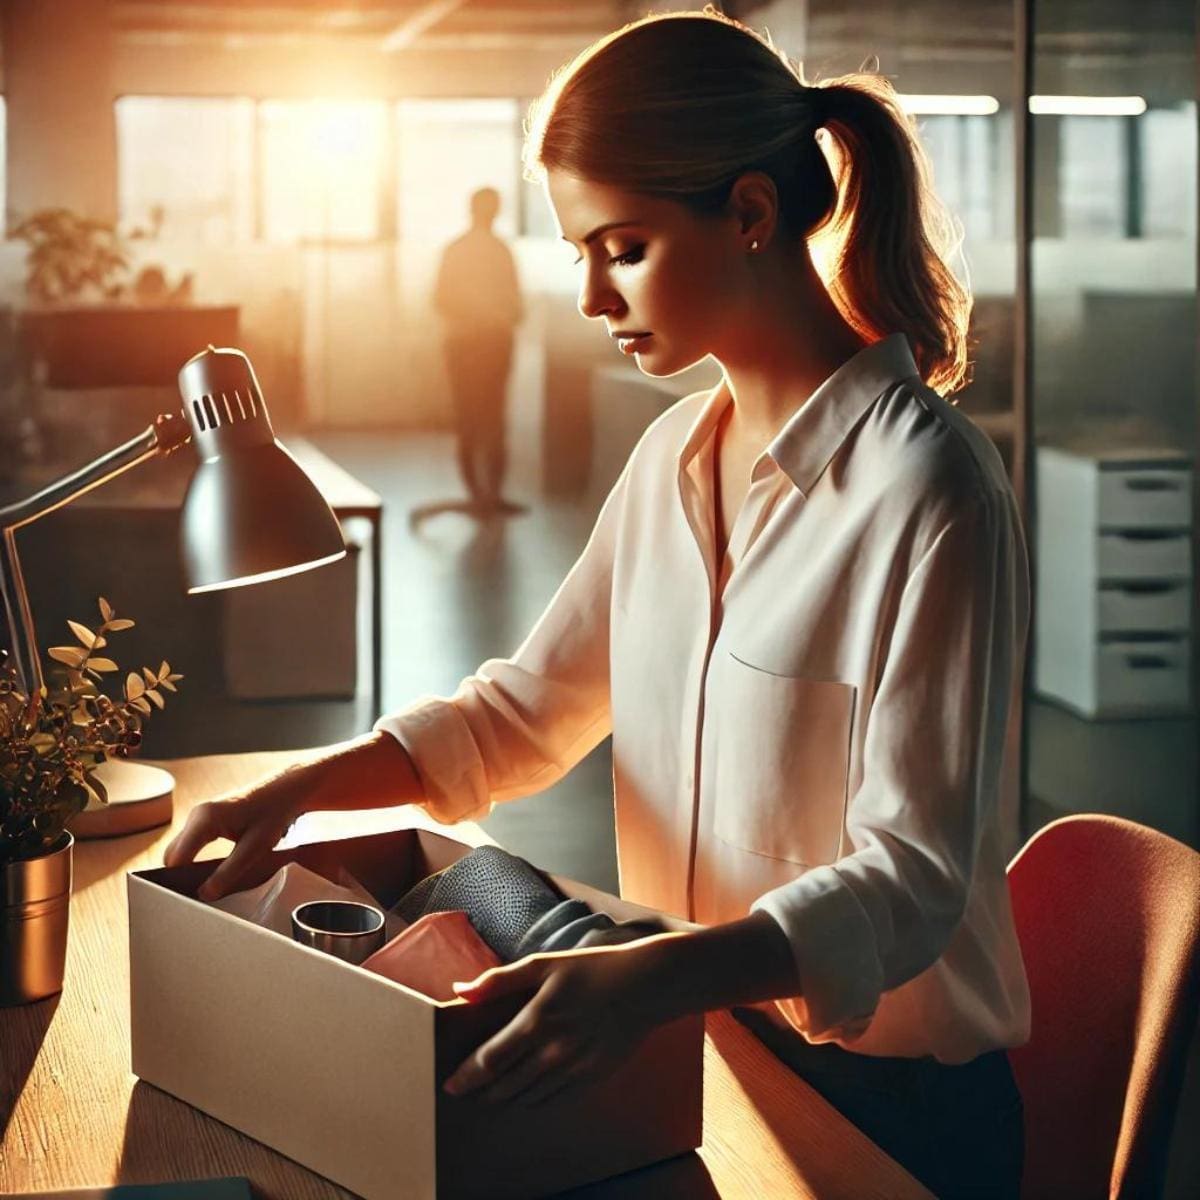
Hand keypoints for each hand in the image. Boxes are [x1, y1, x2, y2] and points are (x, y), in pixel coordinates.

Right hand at [162, 763, 316, 899]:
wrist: (285, 791)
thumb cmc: (273, 814)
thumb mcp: (255, 847)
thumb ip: (229, 872)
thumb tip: (204, 894)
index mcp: (205, 819)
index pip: (176, 858)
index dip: (176, 881)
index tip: (182, 901)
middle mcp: (196, 815)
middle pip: (173, 855)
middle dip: (178, 877)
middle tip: (192, 899)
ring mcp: (199, 816)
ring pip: (180, 850)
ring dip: (185, 869)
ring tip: (198, 889)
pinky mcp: (204, 820)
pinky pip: (189, 844)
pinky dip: (191, 860)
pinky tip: (203, 875)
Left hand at [443, 938, 679, 1106]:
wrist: (645, 985)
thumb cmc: (592, 969)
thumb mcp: (544, 965)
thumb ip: (499, 981)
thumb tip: (459, 992)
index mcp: (537, 1021)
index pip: (490, 1060)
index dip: (467, 1077)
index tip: (450, 1085)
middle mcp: (553, 1051)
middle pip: (505, 1085)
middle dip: (481, 1092)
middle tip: (464, 1094)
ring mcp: (574, 1068)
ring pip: (528, 1097)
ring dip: (504, 1100)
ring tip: (489, 1097)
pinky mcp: (592, 1077)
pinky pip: (554, 1099)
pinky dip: (533, 1102)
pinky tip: (524, 1097)